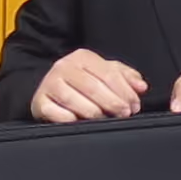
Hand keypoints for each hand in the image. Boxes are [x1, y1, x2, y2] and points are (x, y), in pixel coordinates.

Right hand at [30, 47, 149, 120]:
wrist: (48, 91)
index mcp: (82, 57)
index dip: (125, 91)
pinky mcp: (40, 102)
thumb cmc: (81, 84)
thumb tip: (141, 86)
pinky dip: (71, 119)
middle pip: (94, 87)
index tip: (134, 105)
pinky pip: (58, 114)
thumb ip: (125, 77)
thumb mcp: (104, 74)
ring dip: (95, 113)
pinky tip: (82, 122)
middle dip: (113, 103)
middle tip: (124, 114)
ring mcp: (49, 84)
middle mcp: (63, 67)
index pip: (108, 74)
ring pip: (76, 101)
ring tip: (106, 118)